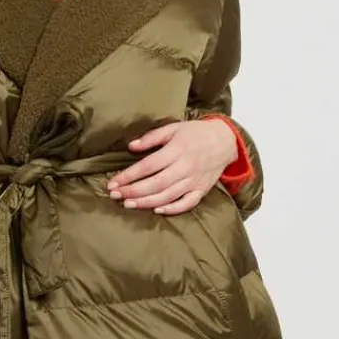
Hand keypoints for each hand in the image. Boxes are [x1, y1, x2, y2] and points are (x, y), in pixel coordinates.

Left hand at [105, 117, 237, 214]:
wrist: (225, 141)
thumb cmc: (196, 133)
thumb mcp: (173, 128)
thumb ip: (152, 137)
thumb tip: (131, 146)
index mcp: (177, 150)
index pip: (147, 166)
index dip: (128, 176)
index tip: (113, 183)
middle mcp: (185, 167)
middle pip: (155, 184)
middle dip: (132, 191)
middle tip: (115, 196)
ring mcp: (194, 181)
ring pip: (168, 196)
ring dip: (146, 202)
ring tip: (128, 204)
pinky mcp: (201, 190)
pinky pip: (187, 204)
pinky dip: (172, 209)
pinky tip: (157, 211)